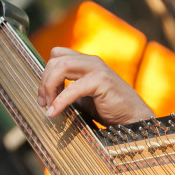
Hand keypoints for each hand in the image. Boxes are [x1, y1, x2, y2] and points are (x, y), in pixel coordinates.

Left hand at [38, 47, 154, 125]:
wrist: (132, 120)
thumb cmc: (108, 111)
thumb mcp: (82, 98)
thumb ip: (67, 91)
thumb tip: (45, 96)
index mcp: (86, 62)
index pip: (57, 55)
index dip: (46, 74)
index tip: (44, 96)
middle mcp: (92, 61)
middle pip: (55, 59)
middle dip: (44, 81)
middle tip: (42, 102)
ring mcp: (97, 68)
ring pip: (61, 66)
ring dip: (49, 87)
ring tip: (48, 106)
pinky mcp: (102, 80)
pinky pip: (72, 88)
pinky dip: (60, 101)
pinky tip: (54, 113)